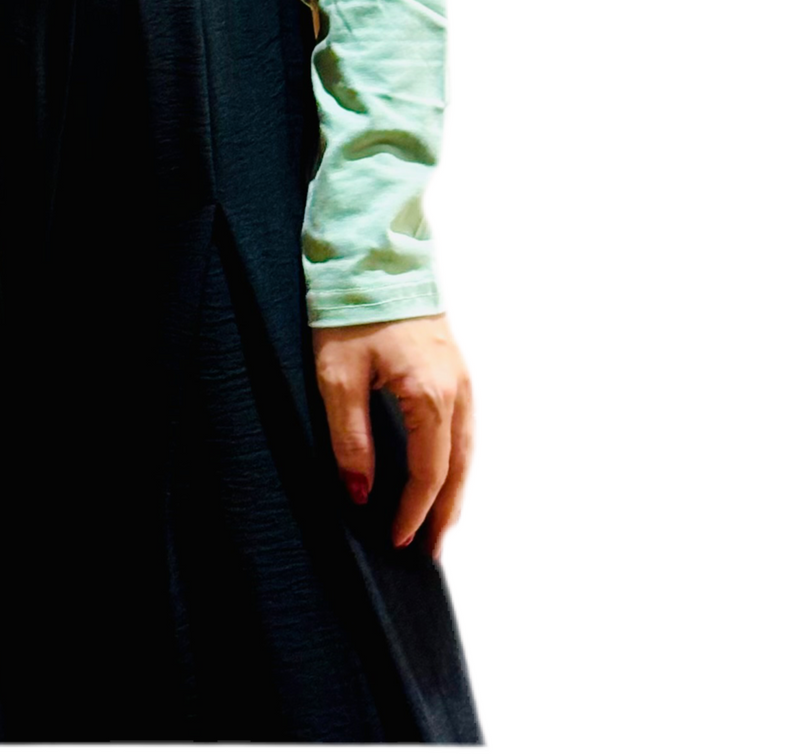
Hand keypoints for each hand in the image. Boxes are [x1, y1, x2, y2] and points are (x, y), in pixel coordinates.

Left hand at [312, 311, 473, 560]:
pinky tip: (444, 468)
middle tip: (430, 552)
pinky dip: (457, 457)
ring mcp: (460, 375)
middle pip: (458, 467)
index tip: (397, 539)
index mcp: (430, 396)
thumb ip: (350, 439)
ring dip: (455, 488)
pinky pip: (465, 424)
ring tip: (439, 522)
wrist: (373, 250)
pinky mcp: (454, 363)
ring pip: (467, 447)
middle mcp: (456, 389)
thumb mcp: (337, 377)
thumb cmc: (351, 308)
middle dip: (444, 512)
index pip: (429, 473)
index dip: (414, 511)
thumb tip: (360, 493)